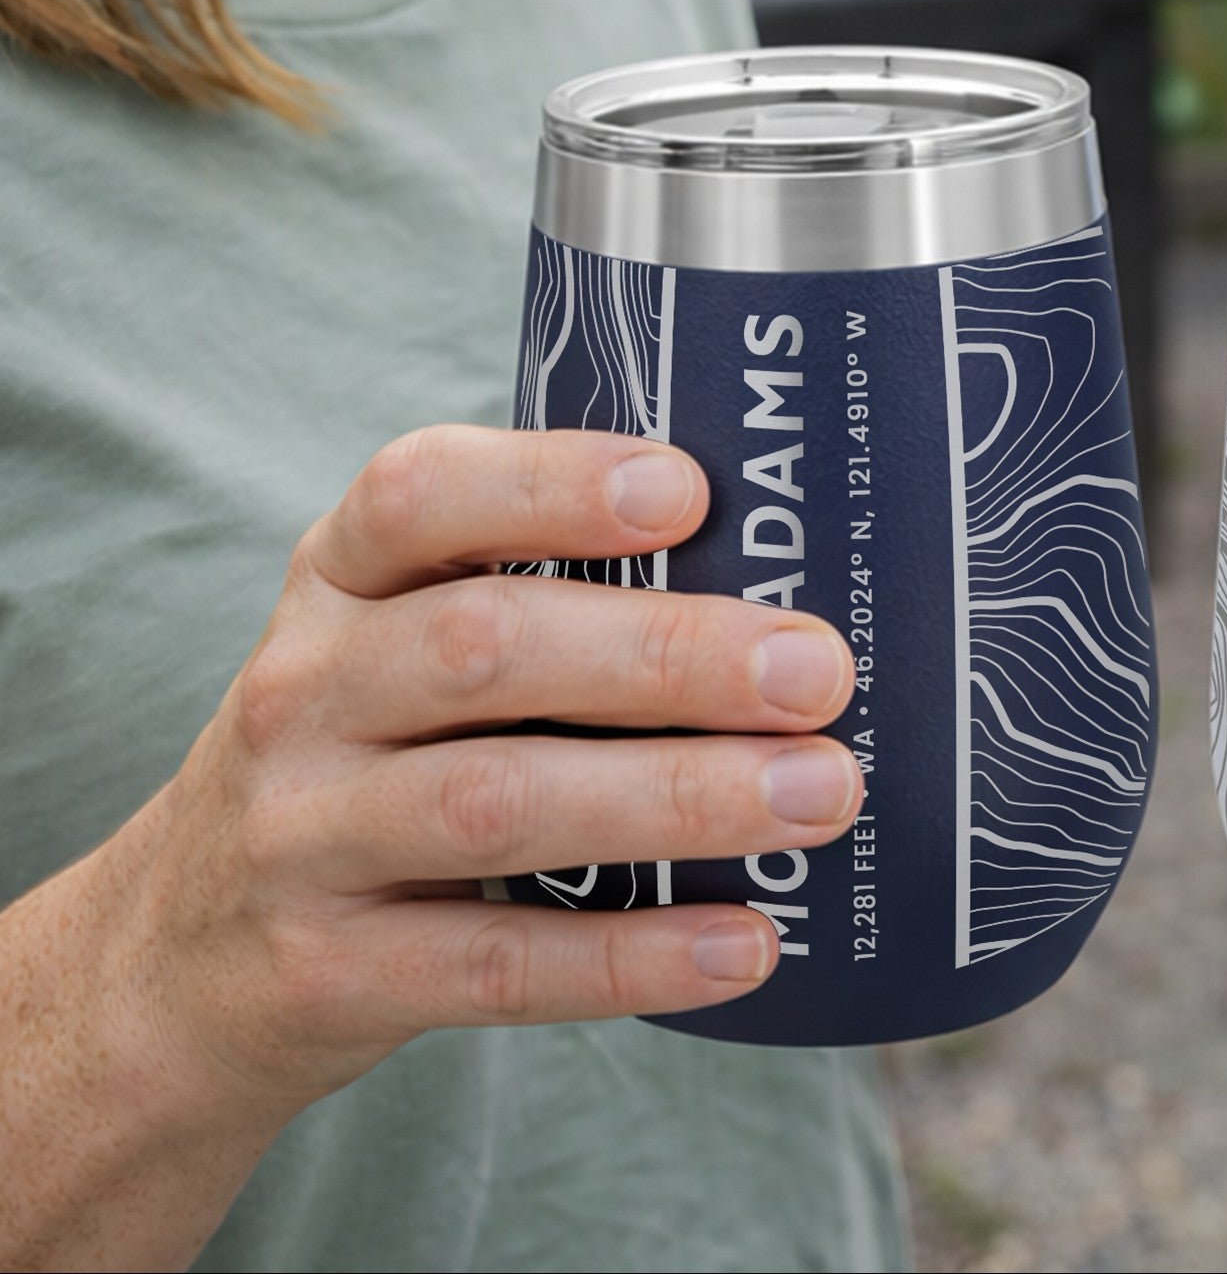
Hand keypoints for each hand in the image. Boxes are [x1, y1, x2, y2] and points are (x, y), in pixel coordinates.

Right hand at [85, 427, 859, 1119]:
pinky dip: (630, 957)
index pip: (420, 494)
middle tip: (819, 670)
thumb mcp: (399, 643)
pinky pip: (493, 965)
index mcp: (339, 578)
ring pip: (497, 803)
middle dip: (671, 653)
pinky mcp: (326, 974)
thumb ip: (546, 597)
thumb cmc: (368, 752)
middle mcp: (304, 691)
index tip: (690, 492)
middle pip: (489, 647)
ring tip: (818, 793)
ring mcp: (301, 836)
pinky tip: (745, 941)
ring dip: (676, 797)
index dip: (555, 483)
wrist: (177, 960)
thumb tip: (780, 586)